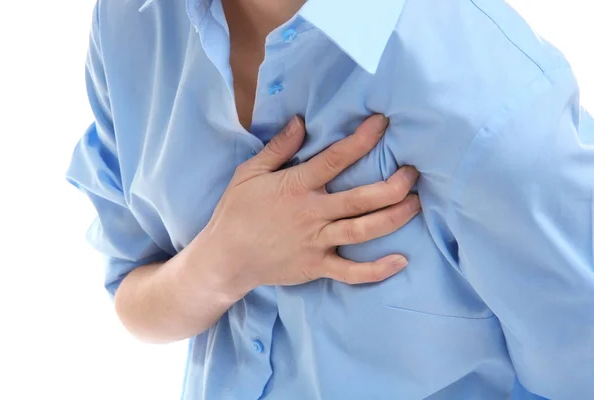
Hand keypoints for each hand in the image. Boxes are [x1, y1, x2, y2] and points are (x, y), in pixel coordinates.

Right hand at [198, 114, 419, 297]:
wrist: (224, 258)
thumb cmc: (236, 212)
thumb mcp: (249, 173)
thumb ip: (278, 148)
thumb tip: (301, 121)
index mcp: (297, 187)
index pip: (336, 158)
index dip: (362, 139)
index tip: (383, 123)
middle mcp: (313, 213)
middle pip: (362, 198)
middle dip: (393, 184)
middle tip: (413, 173)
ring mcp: (317, 242)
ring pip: (364, 230)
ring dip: (394, 217)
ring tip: (416, 204)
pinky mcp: (316, 267)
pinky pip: (351, 272)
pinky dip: (377, 270)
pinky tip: (401, 261)